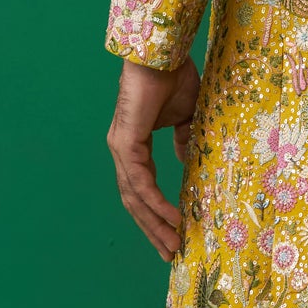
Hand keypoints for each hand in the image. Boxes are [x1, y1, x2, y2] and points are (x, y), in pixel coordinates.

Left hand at [108, 56, 200, 261]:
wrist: (163, 54)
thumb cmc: (173, 78)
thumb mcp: (185, 117)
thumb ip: (184, 141)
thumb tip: (186, 160)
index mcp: (133, 146)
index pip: (140, 189)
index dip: (155, 213)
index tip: (173, 234)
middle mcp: (122, 152)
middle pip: (134, 202)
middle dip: (152, 229)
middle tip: (170, 252)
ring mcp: (121, 149)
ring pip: (135, 198)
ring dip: (155, 224)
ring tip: (173, 243)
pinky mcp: (126, 144)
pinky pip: (141, 183)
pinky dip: (156, 203)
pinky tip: (171, 218)